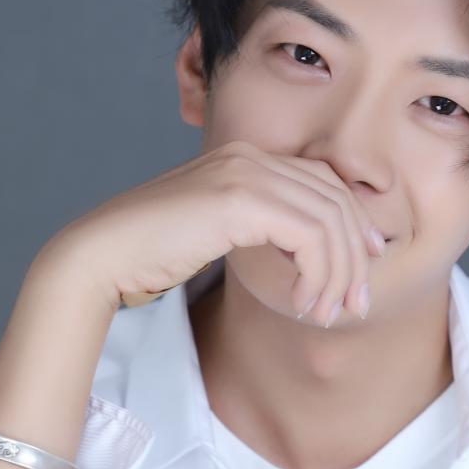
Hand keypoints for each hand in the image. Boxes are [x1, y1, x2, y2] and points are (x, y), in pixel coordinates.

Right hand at [43, 138, 387, 323]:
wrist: (103, 255)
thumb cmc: (152, 253)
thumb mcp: (217, 232)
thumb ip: (257, 226)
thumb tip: (303, 252)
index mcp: (245, 157)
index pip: (323, 182)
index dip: (353, 224)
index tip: (364, 266)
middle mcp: (250, 155)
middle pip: (335, 199)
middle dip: (355, 257)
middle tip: (354, 305)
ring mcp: (245, 172)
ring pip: (330, 220)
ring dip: (338, 274)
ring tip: (326, 312)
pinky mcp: (240, 200)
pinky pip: (311, 235)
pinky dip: (318, 274)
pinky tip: (302, 303)